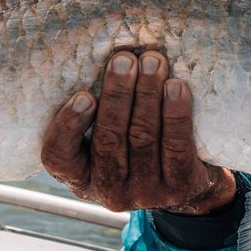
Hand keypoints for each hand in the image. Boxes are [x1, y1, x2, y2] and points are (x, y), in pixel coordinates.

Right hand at [41, 48, 234, 214]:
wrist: (192, 185)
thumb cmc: (140, 147)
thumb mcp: (110, 141)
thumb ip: (98, 113)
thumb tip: (104, 57)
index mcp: (81, 178)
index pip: (58, 158)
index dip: (68, 126)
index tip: (84, 95)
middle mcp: (109, 191)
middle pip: (108, 139)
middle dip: (117, 94)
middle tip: (124, 59)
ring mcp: (146, 193)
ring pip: (142, 138)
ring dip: (147, 94)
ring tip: (152, 61)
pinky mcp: (180, 188)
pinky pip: (176, 147)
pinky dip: (175, 113)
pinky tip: (176, 87)